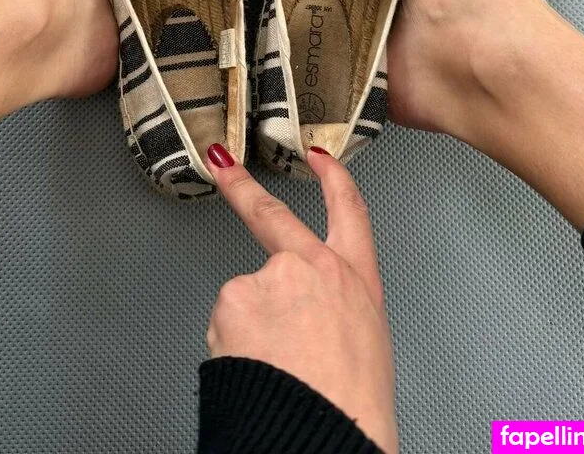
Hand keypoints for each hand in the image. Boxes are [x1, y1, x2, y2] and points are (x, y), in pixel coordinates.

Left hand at [205, 145, 397, 453]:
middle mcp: (311, 267)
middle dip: (240, 184)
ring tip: (275, 368)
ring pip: (245, 298)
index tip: (320, 157)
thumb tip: (310, 319)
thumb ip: (332, 310)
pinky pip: (227, 324)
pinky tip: (257, 369)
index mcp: (354, 280)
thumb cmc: (349, 404)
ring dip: (251, 328)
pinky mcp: (234, 299)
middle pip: (269, 214)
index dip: (335, 180)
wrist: (322, 431)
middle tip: (219, 162)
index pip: (350, 213)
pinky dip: (234, 346)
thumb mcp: (364, 342)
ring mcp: (269, 279)